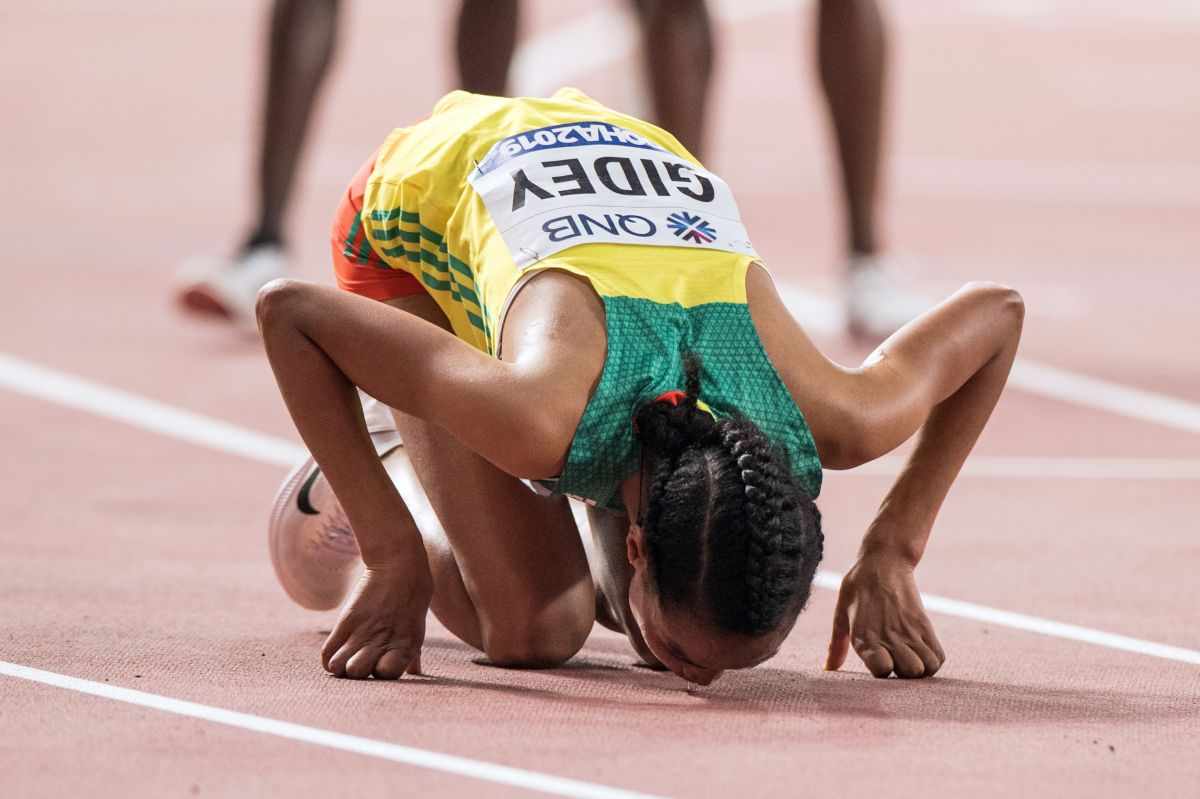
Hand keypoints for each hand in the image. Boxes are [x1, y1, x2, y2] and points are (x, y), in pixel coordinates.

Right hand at [321, 560, 432, 678]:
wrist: (399, 563)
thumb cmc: (413, 597)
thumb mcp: (417, 628)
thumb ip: (414, 655)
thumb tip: (417, 674)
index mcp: (407, 644)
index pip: (387, 675)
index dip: (382, 675)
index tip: (381, 666)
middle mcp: (384, 639)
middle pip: (357, 673)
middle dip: (358, 674)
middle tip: (362, 661)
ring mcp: (363, 630)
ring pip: (339, 667)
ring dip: (342, 667)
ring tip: (349, 657)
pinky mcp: (346, 620)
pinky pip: (327, 653)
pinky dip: (329, 660)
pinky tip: (339, 653)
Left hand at [825, 555, 944, 677]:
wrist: (884, 561)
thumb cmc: (857, 588)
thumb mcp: (840, 614)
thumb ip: (836, 645)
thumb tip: (828, 668)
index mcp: (864, 636)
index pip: (882, 670)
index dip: (882, 674)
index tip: (879, 667)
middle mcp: (888, 636)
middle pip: (910, 673)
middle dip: (904, 675)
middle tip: (897, 663)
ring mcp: (908, 630)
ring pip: (927, 667)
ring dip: (920, 669)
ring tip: (909, 659)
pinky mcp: (923, 624)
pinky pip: (938, 656)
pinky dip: (933, 662)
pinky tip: (920, 654)